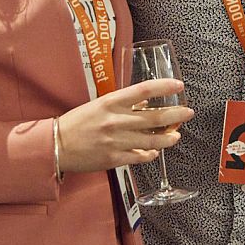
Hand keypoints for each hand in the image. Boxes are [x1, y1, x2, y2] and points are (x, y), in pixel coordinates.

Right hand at [56, 77, 193, 173]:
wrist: (56, 145)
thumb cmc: (77, 123)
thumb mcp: (99, 105)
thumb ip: (123, 104)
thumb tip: (145, 103)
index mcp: (111, 102)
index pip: (144, 90)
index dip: (165, 87)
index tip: (179, 86)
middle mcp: (117, 120)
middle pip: (155, 116)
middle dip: (176, 114)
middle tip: (188, 112)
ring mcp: (117, 140)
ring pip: (152, 139)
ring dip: (168, 137)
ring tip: (176, 135)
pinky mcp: (114, 158)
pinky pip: (140, 156)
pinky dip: (150, 153)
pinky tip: (154, 151)